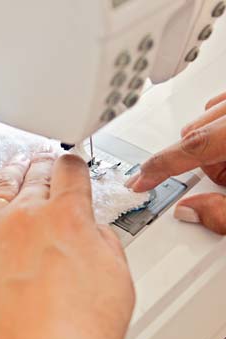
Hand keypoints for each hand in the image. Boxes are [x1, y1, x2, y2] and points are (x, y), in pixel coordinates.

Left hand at [0, 150, 134, 338]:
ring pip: (0, 183)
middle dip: (43, 164)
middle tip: (44, 162)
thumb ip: (104, 241)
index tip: (70, 166)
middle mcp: (25, 215)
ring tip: (16, 162)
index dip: (73, 165)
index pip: (70, 171)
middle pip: (35, 174)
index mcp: (67, 217)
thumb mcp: (118, 282)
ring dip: (11, 169)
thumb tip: (91, 228)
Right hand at [126, 92, 225, 234]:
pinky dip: (218, 129)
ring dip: (210, 146)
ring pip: (204, 122)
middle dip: (199, 163)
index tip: (137, 183)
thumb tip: (189, 211)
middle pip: (192, 137)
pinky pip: (218, 109)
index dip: (156, 169)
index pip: (184, 151)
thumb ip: (223, 213)